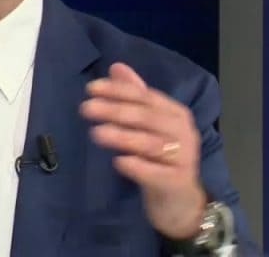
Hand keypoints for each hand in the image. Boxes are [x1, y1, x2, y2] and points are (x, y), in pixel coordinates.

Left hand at [80, 62, 205, 238]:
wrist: (181, 201)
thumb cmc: (161, 158)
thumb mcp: (150, 125)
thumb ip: (135, 96)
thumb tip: (116, 67)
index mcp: (175, 113)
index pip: (145, 96)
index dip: (118, 90)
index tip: (90, 89)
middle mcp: (183, 132)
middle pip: (146, 117)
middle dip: (115, 111)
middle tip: (86, 108)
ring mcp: (183, 158)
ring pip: (150, 144)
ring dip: (122, 137)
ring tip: (96, 133)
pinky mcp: (177, 182)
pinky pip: (155, 173)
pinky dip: (137, 166)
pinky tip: (118, 162)